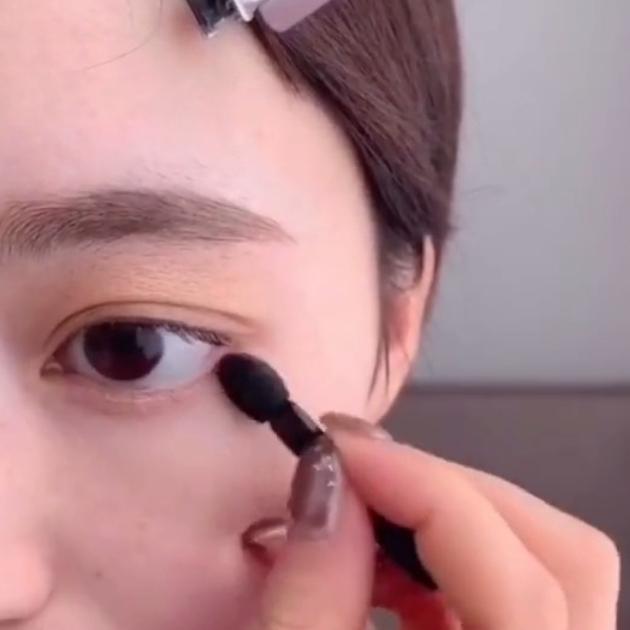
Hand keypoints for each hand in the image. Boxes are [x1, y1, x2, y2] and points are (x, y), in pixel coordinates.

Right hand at [248, 415, 619, 629]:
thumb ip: (310, 600)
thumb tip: (324, 482)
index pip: (519, 579)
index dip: (423, 489)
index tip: (338, 448)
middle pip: (562, 554)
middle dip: (447, 488)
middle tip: (356, 471)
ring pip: (549, 560)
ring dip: (449, 514)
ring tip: (362, 513)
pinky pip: (517, 586)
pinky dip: (447, 552)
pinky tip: (385, 561)